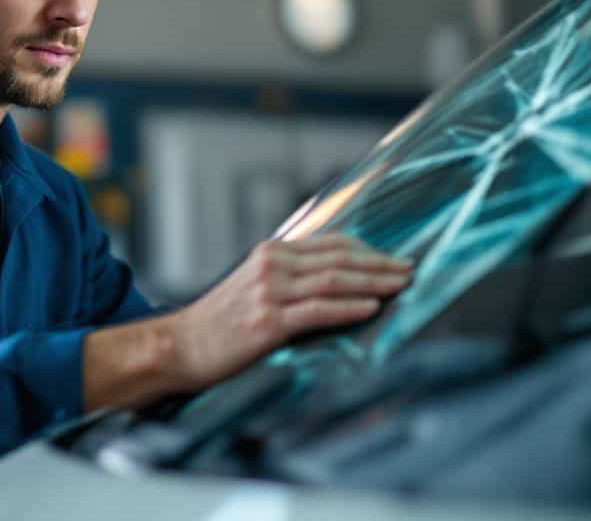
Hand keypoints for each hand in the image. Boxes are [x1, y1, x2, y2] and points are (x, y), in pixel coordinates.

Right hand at [167, 233, 411, 388]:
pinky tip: (371, 308)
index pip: (331, 244)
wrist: (180, 346)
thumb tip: (334, 278)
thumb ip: (289, 277)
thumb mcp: (254, 286)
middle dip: (380, 263)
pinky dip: (348, 307)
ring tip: (401, 285)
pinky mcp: (268, 322)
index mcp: (271, 252)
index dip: (367, 249)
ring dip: (373, 282)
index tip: (393, 257)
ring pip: (333, 280)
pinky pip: (318, 310)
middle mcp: (271, 265)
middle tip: (410, 268)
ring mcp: (269, 292)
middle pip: (339, 258)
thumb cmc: (220, 322)